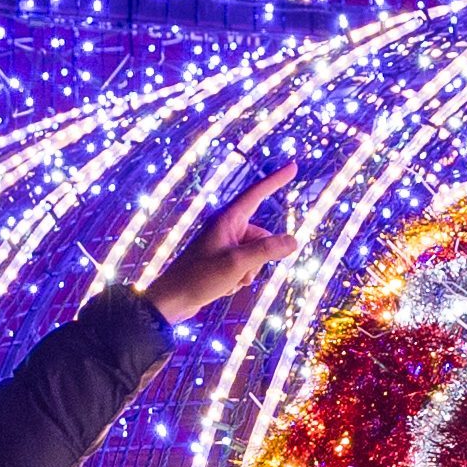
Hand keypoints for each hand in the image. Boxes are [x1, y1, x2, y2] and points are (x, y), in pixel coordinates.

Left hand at [141, 179, 287, 323]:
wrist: (173, 299)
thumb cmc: (199, 277)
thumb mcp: (238, 263)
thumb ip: (267, 250)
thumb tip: (293, 241)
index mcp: (228, 219)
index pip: (257, 193)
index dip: (276, 180)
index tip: (293, 166)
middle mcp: (226, 227)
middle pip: (262, 235)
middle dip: (259, 257)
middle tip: (240, 272)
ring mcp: (224, 244)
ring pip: (256, 254)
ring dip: (249, 271)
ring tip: (229, 280)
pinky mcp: (222, 259)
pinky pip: (245, 265)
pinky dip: (240, 277)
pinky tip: (224, 286)